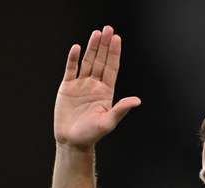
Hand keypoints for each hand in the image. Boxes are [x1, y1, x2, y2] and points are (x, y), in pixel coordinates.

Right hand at [54, 25, 140, 149]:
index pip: (111, 68)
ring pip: (87, 62)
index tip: (117, 39)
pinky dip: (73, 59)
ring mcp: (81, 85)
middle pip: (100, 61)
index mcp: (106, 92)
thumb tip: (137, 101)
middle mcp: (94, 86)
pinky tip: (77, 48)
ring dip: (91, 48)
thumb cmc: (91, 134)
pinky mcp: (67, 87)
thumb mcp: (108, 122)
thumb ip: (121, 109)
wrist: (72, 141)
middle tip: (107, 29)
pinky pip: (71, 69)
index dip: (114, 53)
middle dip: (104, 45)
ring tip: (95, 33)